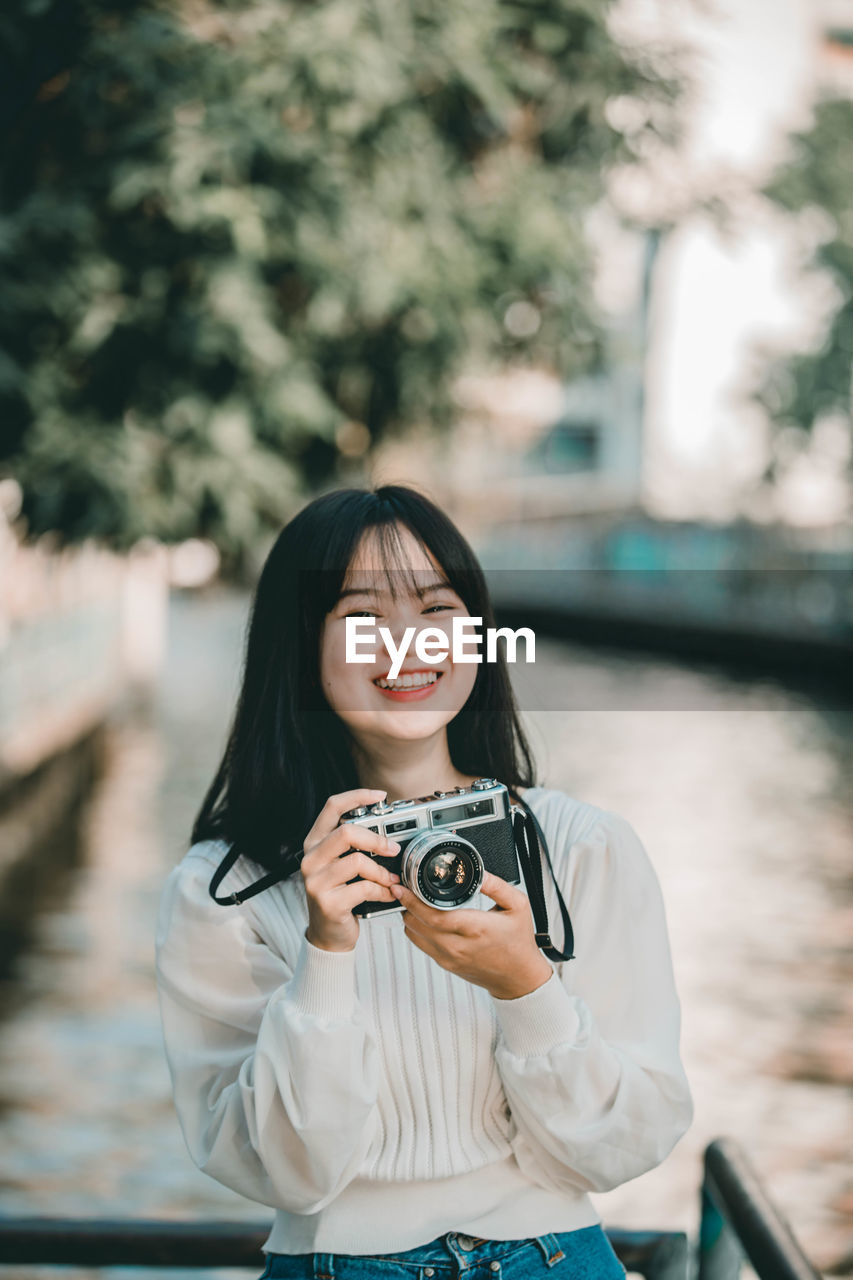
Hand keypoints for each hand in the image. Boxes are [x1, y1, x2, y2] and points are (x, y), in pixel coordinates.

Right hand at [301, 789, 401, 952]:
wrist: (328, 934)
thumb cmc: (340, 894)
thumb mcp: (341, 864)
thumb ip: (353, 845)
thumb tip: (387, 827)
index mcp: (314, 842)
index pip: (331, 806)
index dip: (357, 796)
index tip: (380, 796)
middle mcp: (310, 858)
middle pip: (346, 832)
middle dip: (377, 839)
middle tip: (394, 849)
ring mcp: (316, 881)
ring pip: (357, 861)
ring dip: (382, 872)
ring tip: (392, 880)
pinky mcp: (328, 903)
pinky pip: (364, 889)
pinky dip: (383, 891)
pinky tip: (388, 895)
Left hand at [392, 871, 552, 998]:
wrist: (519, 978)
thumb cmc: (519, 942)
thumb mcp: (517, 906)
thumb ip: (497, 885)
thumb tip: (478, 871)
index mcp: (475, 928)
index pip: (434, 916)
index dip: (413, 901)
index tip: (403, 888)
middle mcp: (458, 945)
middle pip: (418, 924)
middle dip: (406, 905)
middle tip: (401, 888)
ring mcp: (449, 957)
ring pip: (415, 935)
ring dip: (409, 917)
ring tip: (410, 900)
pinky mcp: (446, 964)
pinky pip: (421, 945)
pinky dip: (416, 929)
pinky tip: (420, 917)